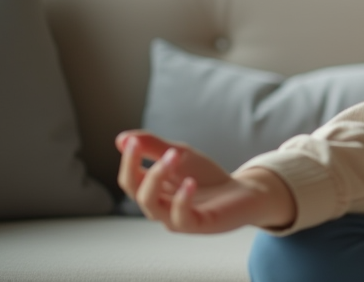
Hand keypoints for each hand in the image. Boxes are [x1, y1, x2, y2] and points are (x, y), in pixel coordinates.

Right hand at [116, 131, 296, 233]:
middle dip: (138, 167)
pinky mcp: (195, 225)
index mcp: (153, 190)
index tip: (130, 142)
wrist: (241, 191)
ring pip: (151, 205)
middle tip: (154, 145)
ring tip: (173, 156)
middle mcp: (159, 207)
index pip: (129, 178)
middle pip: (135, 191)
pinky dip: (181, 199)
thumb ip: (153, 146)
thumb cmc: (206, 176)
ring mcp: (175, 218)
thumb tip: (122, 139)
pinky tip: (189, 182)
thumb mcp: (180, 155)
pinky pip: (180, 218)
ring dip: (157, 177)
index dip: (127, 160)